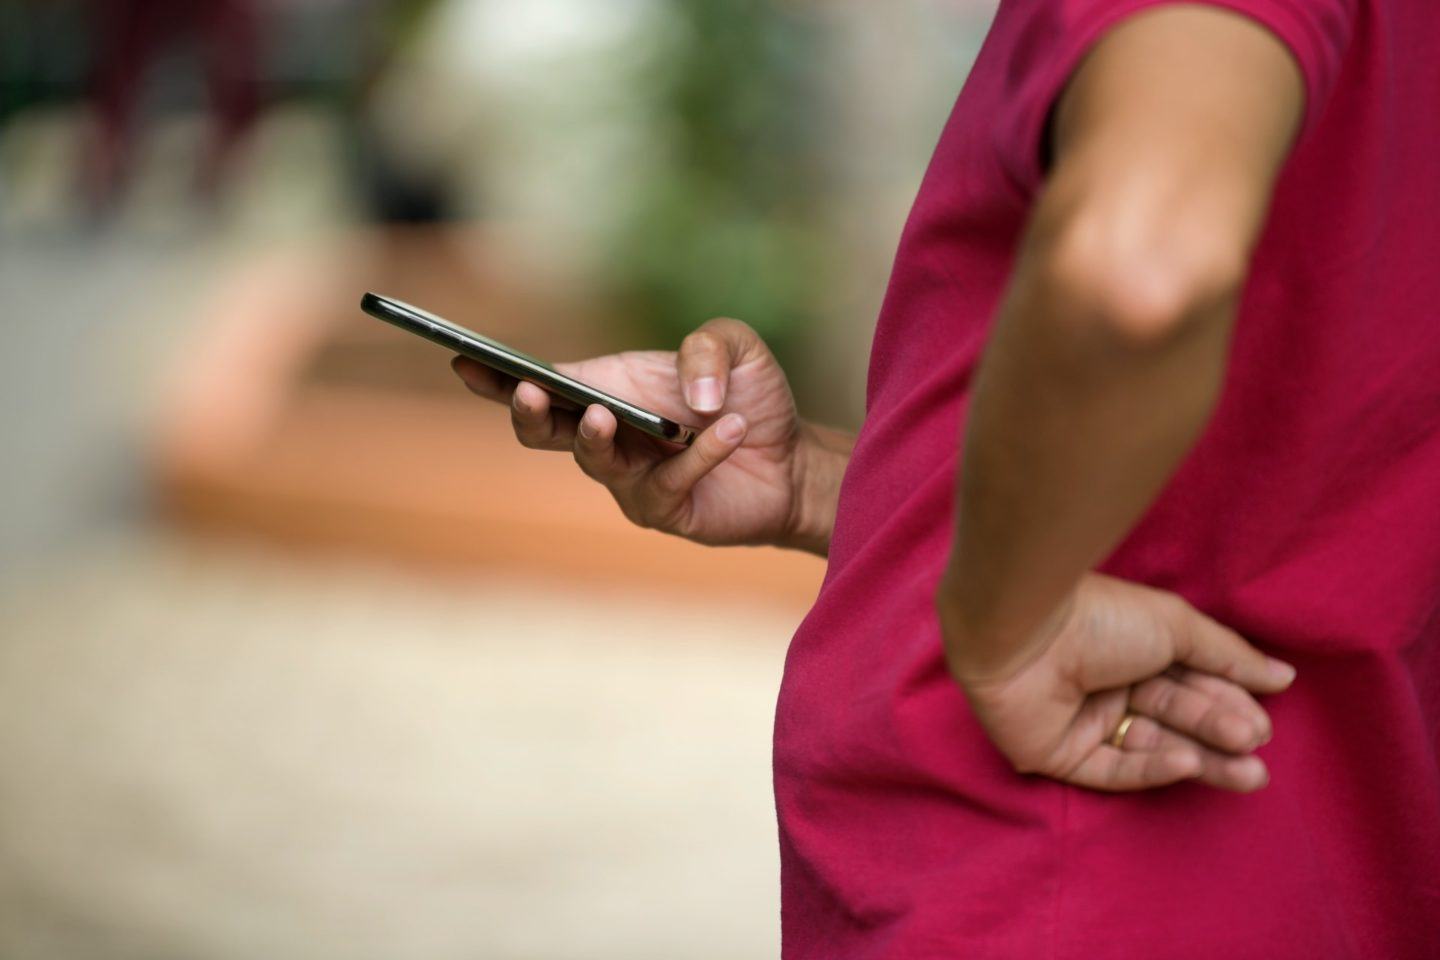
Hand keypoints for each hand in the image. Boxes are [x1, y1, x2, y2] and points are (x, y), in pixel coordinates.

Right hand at [452, 318, 820, 547]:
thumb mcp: (736, 348)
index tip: (462, 357)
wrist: (794, 461)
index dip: (495, 375)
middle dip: (526, 411)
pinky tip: (732, 428)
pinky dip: (701, 453)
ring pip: (591, 461)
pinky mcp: (664, 511)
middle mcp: (606, 436)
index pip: (540, 383)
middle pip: (542, 431)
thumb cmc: (750, 398)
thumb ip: (707, 347)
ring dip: (595, 435)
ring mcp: (629, 479)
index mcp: (606, 387)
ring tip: (607, 412)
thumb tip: (688, 399)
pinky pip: (669, 482)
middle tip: (529, 390)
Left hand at [938, 573, 1296, 792]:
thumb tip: (1282, 676)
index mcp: (1131, 648)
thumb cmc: (1100, 618)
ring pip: (1151, 747)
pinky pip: (1112, 769)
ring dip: (1201, 759)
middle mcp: (1107, 684)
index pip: (1189, 682)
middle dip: (1219, 732)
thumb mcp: (1174, 627)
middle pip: (1174, 717)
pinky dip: (1152, 767)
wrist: (1024, 632)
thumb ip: (1227, 655)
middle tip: (1256, 746)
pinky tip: (1188, 761)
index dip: (1227, 701)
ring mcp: (1081, 721)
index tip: (1265, 718)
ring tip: (1249, 772)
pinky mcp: (1058, 755)